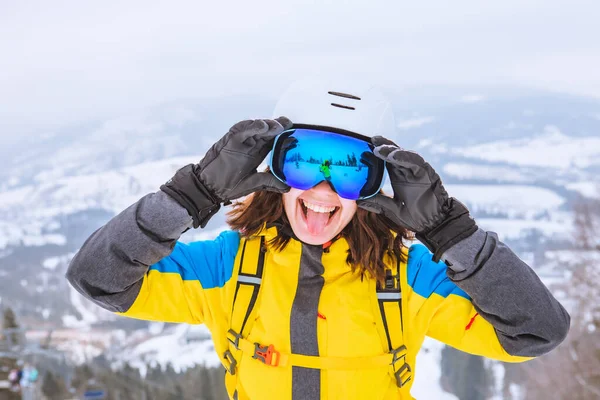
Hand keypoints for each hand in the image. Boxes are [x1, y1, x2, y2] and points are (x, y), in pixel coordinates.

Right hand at [161, 117, 291, 227]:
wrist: (208, 188)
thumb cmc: (228, 185)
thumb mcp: (254, 184)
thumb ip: (270, 182)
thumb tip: (288, 186)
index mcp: (255, 152)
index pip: (272, 140)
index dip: (283, 135)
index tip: (294, 131)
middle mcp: (248, 144)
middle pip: (265, 131)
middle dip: (278, 125)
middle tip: (288, 123)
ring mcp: (238, 141)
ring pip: (255, 127)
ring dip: (267, 125)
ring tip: (278, 126)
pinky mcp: (228, 141)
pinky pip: (240, 130)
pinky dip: (251, 126)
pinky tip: (263, 126)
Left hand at [358, 136, 476, 260]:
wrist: (435, 224)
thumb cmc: (416, 216)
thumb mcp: (391, 209)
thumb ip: (377, 203)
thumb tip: (358, 200)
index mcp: (399, 176)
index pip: (386, 160)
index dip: (377, 152)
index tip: (364, 146)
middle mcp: (408, 171)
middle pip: (394, 153)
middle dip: (383, 145)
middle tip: (372, 140)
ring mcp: (418, 171)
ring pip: (404, 155)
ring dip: (391, 150)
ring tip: (379, 149)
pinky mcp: (428, 173)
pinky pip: (416, 162)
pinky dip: (405, 157)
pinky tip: (394, 155)